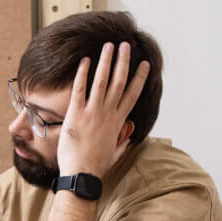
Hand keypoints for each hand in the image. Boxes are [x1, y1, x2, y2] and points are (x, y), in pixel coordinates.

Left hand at [56, 41, 149, 177]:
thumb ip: (122, 143)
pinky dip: (83, 74)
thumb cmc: (96, 167)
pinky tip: (85, 60)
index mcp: (118, 122)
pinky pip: (80, 89)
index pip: (132, 95)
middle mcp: (107, 114)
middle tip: (126, 45)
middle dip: (123, 62)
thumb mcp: (114, 153)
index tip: (145, 65)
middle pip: (119, 82)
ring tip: (109, 46)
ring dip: (106, 61)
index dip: (139, 78)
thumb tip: (128, 139)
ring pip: (102, 81)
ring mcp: (92, 113)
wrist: (81, 174)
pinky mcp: (76, 115)